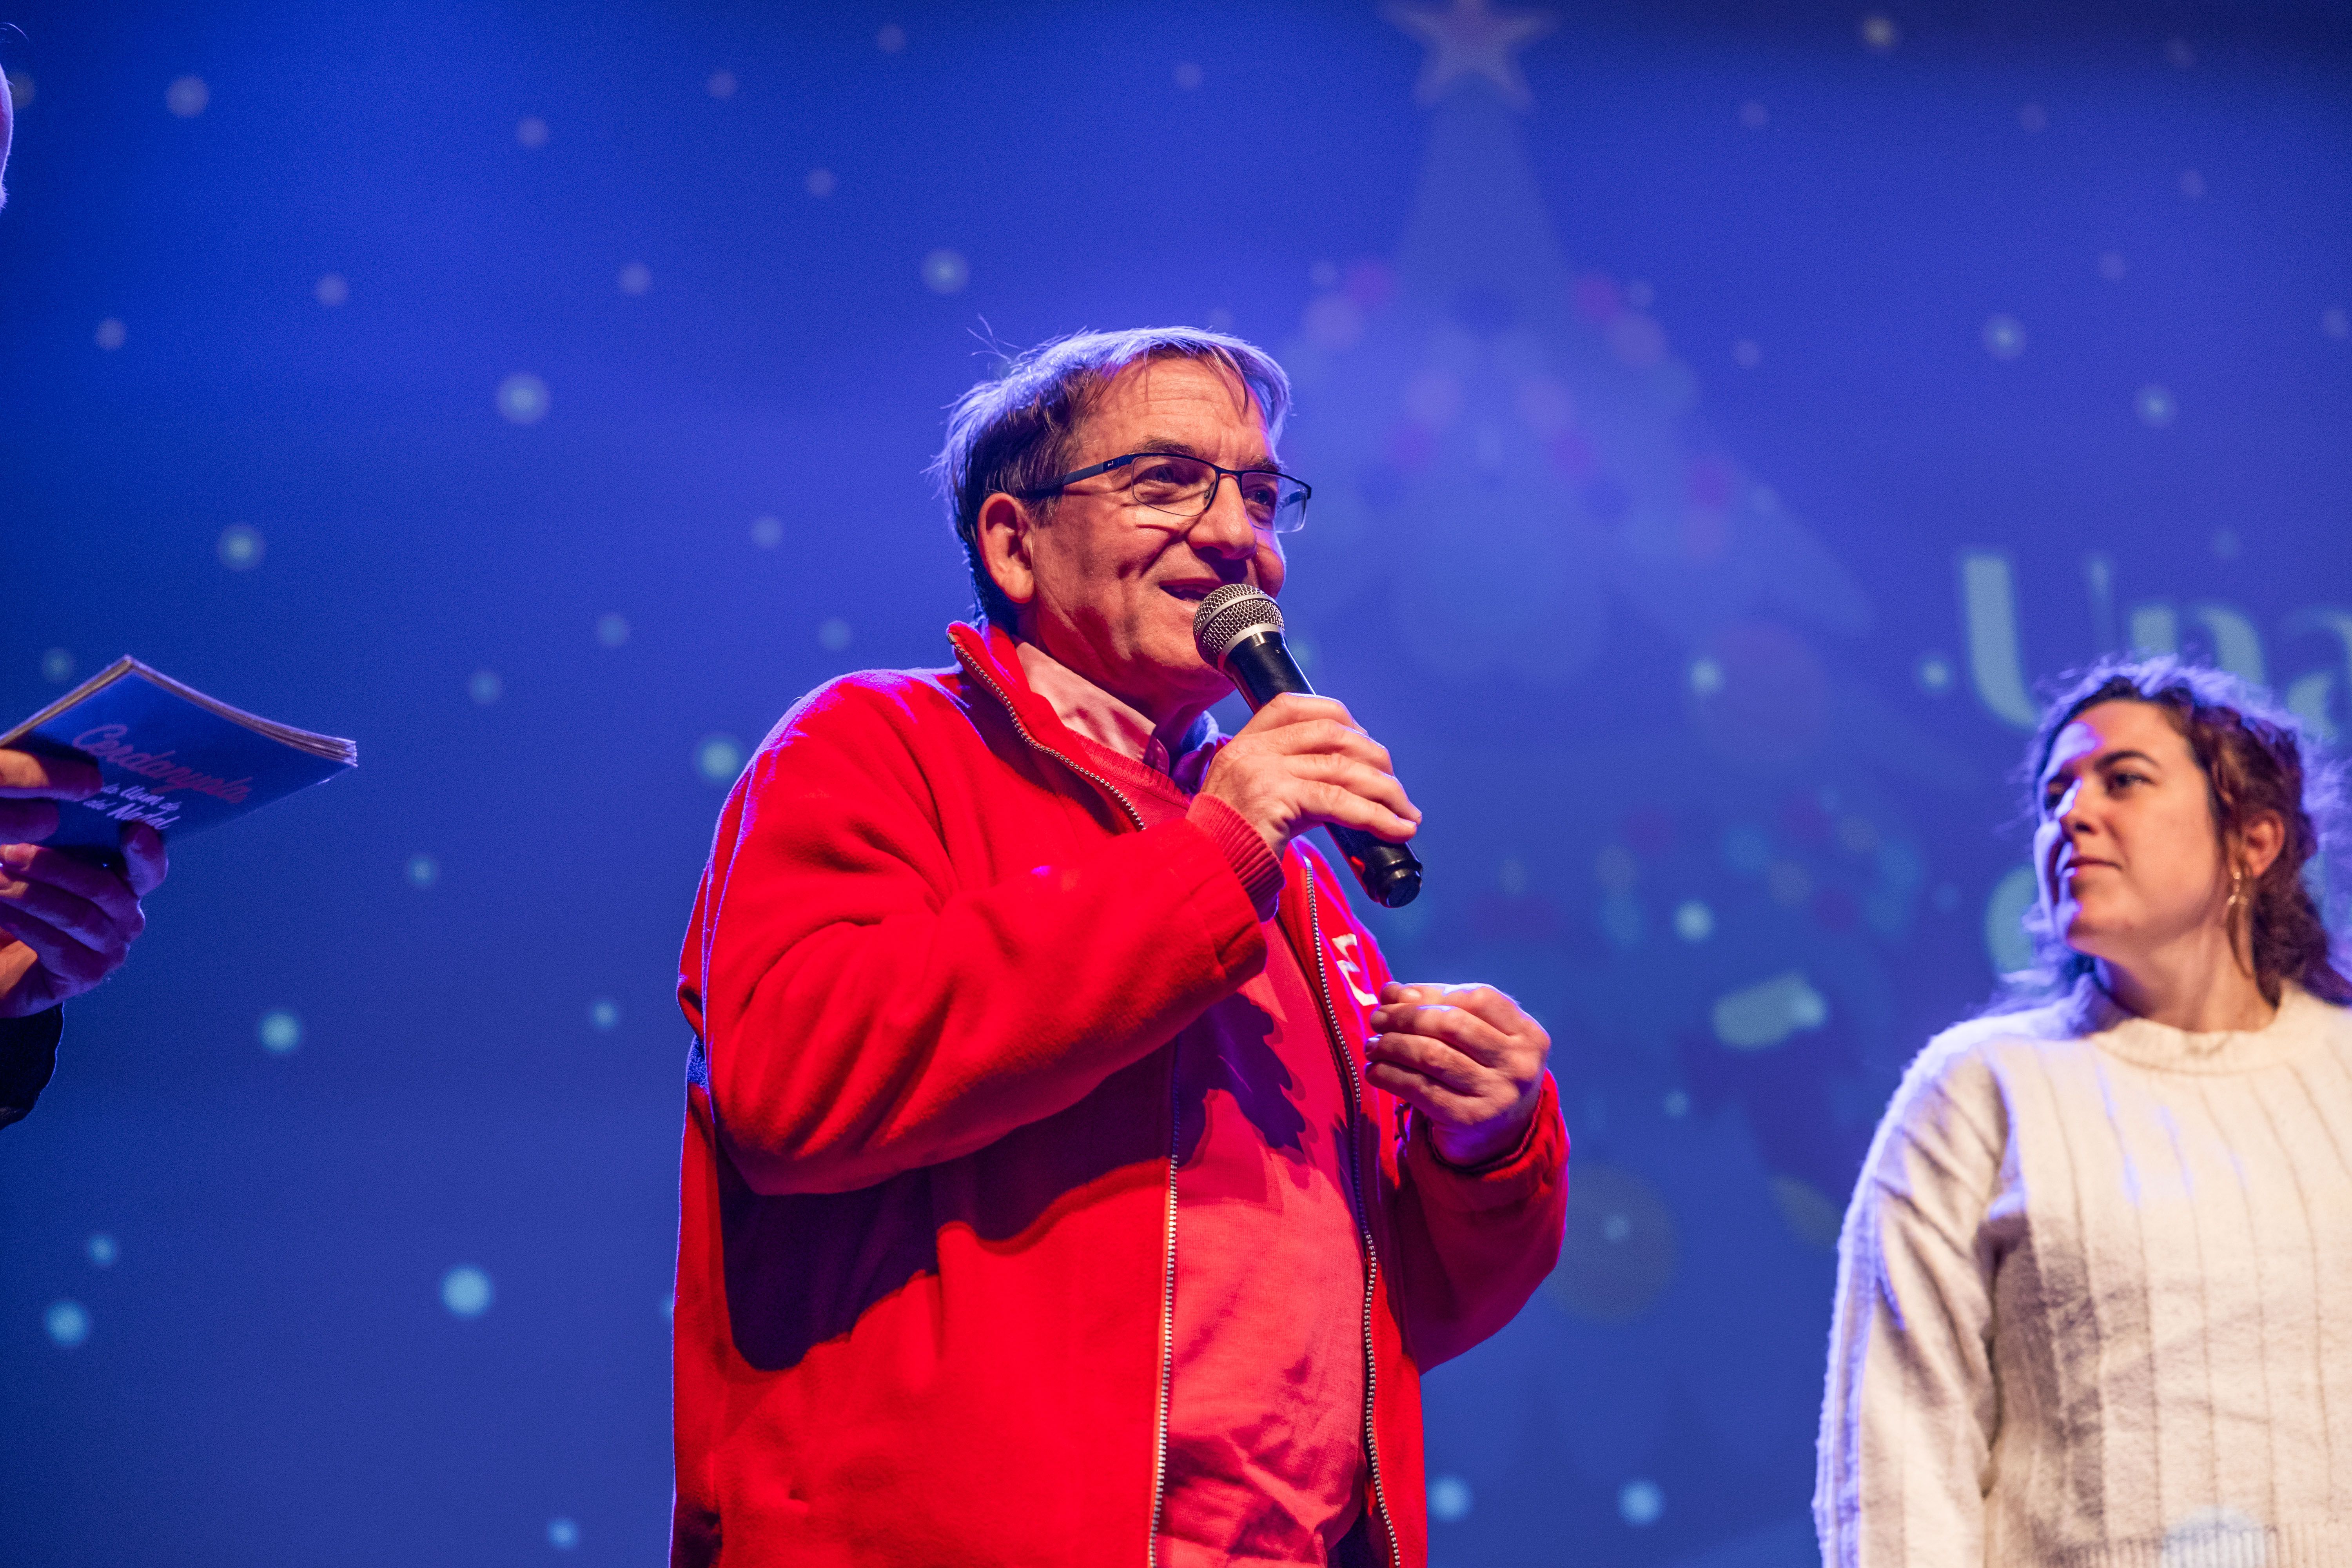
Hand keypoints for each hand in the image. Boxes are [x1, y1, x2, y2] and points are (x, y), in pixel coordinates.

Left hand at [0, 748, 169, 1017]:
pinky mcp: (84, 977)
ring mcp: (110, 951)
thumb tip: (49, 804)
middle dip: (56, 868)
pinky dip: (27, 925)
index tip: (132, 828)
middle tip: (13, 852)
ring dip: (32, 895)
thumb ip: (55, 842)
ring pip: (80, 917)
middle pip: (107, 890)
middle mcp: (126, 919)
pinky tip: (2, 910)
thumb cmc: (20, 905)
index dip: (146, 850)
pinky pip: (60, 947)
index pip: (149, 870)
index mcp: (124, 888)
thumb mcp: (38, 868)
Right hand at [1197, 693, 1419, 855]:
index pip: (1292, 706)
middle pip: (1329, 733)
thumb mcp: (1263, 799)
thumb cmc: (1236, 846)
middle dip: (1372, 757)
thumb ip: (1296, 780)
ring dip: (1384, 791)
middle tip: (1395, 788)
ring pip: (1341, 768)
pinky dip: (1376, 816)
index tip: (1364, 739)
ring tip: (1407, 814)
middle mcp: (1251, 750)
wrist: (1207, 876)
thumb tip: (1354, 779)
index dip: (1337, 716)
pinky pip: (1339, 802)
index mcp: (1245, 743)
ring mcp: (1262, 771)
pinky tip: (1397, 829)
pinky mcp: (1275, 799)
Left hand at [1365, 982, 1549, 1167]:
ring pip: (1432, 1055)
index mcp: (1528, 1035)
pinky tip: (1376, 1070)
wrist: (1499, 1140)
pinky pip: (1419, 1088)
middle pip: (1452, 1024)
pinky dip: (1390, 1075)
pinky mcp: (1469, 1120)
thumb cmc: (1481, 1074)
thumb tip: (1392, 991)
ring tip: (1373, 1045)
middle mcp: (1520, 1065)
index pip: (1478, 998)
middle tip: (1377, 1018)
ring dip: (1392, 1045)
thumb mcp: (1475, 1039)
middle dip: (1406, 1017)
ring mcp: (1498, 1094)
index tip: (1398, 995)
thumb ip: (1439, 1008)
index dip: (1433, 992)